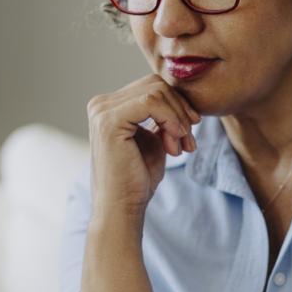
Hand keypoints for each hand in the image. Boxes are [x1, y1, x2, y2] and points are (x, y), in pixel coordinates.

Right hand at [85, 73, 200, 218]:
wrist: (122, 207)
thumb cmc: (137, 178)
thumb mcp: (155, 139)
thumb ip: (162, 117)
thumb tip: (181, 98)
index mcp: (109, 106)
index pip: (152, 86)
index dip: (178, 106)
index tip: (190, 133)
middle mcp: (100, 104)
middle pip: (156, 84)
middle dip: (181, 110)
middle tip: (189, 141)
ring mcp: (102, 110)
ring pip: (157, 91)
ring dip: (178, 119)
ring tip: (181, 147)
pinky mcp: (109, 120)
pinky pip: (152, 102)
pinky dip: (171, 120)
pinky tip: (174, 143)